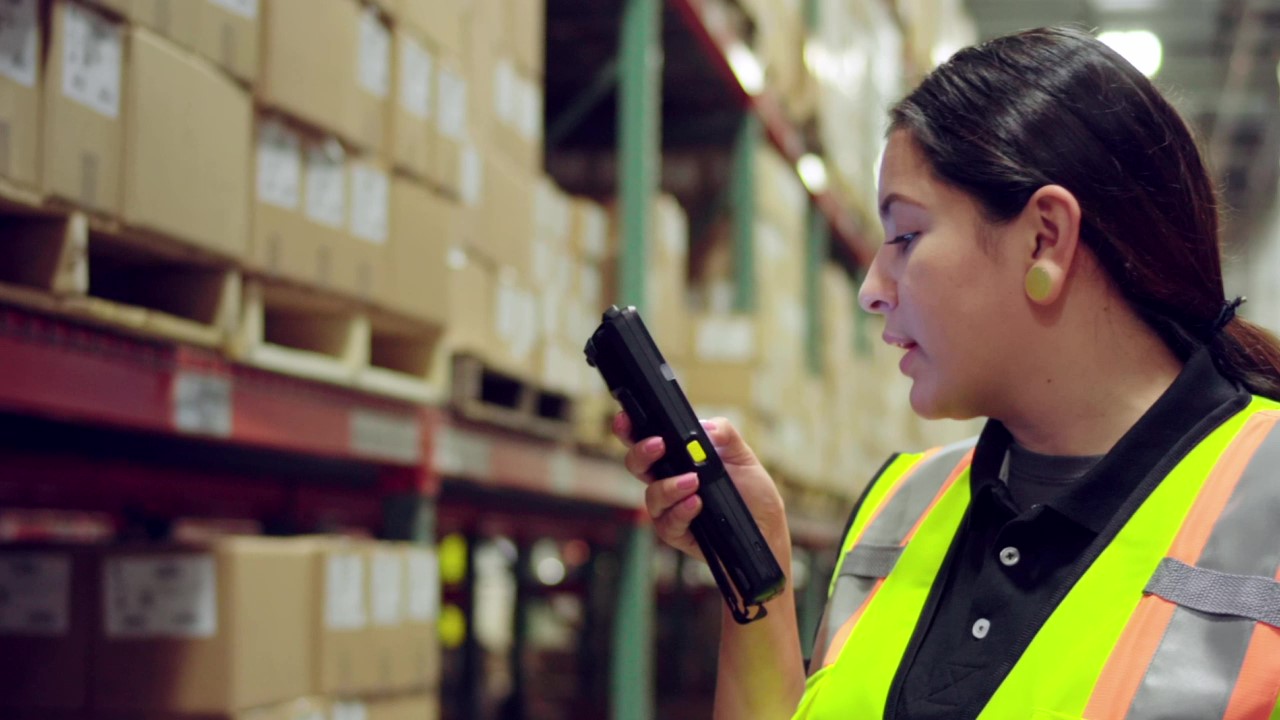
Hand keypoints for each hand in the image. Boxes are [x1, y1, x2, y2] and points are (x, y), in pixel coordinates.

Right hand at [613, 412, 788, 562]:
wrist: (767, 528)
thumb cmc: (751, 492)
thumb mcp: (744, 456)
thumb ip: (725, 435)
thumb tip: (705, 427)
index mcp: (678, 457)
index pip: (646, 439)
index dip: (630, 428)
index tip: (626, 418)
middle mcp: (668, 480)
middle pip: (636, 465)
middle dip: (641, 453)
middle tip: (658, 445)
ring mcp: (670, 507)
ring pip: (651, 496)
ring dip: (669, 487)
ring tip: (693, 482)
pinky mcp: (677, 532)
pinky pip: (667, 523)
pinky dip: (680, 511)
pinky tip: (696, 504)